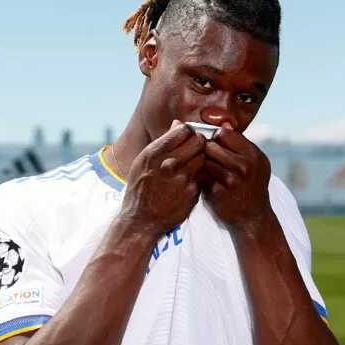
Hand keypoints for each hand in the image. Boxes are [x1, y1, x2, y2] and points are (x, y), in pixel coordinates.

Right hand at [121, 120, 205, 239]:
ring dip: (200, 160)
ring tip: (192, 166)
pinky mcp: (192, 192)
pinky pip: (203, 176)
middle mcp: (169, 164)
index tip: (187, 139)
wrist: (141, 220)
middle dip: (199, 144)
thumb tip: (178, 124)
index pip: (184, 130)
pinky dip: (199, 177)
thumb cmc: (141, 189)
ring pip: (204, 157)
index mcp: (155, 153)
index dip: (188, 133)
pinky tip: (190, 182)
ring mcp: (182, 179)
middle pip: (199, 141)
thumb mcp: (143, 162)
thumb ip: (162, 142)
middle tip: (194, 151)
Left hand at [202, 123, 271, 229]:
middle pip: (211, 145)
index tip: (214, 146)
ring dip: (202, 163)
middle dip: (206, 150)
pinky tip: (204, 180)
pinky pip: (200, 175)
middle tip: (207, 158)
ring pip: (204, 159)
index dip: (215, 138)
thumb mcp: (254, 163)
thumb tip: (223, 123)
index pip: (223, 133)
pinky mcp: (217, 191)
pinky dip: (200, 176)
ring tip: (206, 169)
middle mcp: (244, 165)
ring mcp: (231, 179)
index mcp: (253, 154)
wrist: (252, 218)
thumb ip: (238, 144)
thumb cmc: (250, 186)